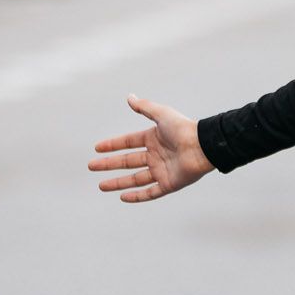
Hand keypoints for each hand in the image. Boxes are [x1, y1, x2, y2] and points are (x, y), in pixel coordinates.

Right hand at [87, 94, 214, 202]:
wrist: (203, 146)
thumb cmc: (184, 128)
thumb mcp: (161, 114)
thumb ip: (145, 107)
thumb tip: (129, 97)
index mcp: (154, 139)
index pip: (128, 142)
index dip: (113, 145)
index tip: (97, 148)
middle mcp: (156, 156)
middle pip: (127, 161)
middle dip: (109, 165)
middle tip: (92, 166)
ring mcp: (162, 171)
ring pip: (135, 179)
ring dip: (118, 182)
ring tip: (101, 186)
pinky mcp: (169, 184)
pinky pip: (150, 192)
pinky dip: (137, 196)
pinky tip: (122, 197)